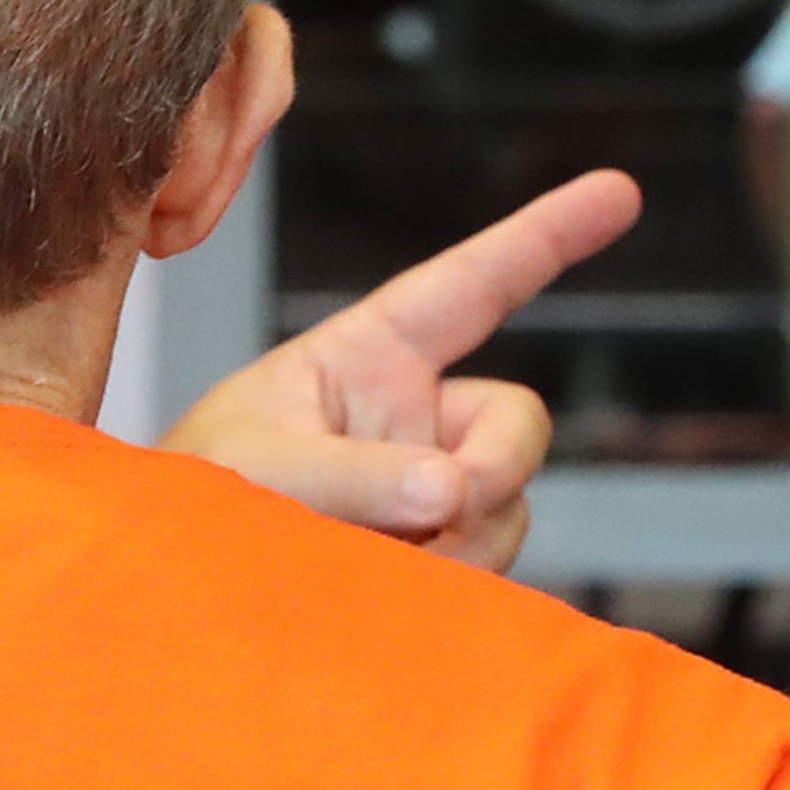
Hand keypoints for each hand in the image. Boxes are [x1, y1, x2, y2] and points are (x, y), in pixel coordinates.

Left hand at [157, 170, 641, 573]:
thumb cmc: (190, 502)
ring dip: (453, 546)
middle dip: (495, 468)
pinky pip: (484, 572)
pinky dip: (446, 590)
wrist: (169, 592)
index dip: (544, 236)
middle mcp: (411, 420)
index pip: (469, 285)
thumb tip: (451, 491)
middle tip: (440, 510)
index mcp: (366, 357)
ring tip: (356, 563)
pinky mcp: (432, 561)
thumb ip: (350, 474)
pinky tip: (378, 599)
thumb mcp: (252, 467)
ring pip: (505, 510)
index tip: (620, 190)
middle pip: (516, 424)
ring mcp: (427, 494)